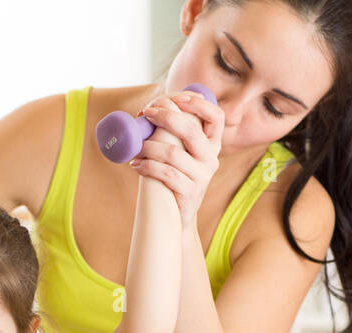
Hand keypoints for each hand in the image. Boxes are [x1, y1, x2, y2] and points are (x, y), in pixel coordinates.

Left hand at [129, 89, 223, 225]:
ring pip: (173, 153)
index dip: (197, 104)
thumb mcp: (183, 152)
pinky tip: (136, 164)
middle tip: (145, 113)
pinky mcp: (190, 192)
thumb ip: (178, 132)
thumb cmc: (175, 176)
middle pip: (190, 130)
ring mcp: (203, 176)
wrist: (177, 215)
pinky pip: (166, 174)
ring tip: (136, 147)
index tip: (176, 98)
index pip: (216, 116)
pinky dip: (147, 166)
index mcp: (213, 143)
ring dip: (148, 146)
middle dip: (165, 117)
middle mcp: (212, 158)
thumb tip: (153, 107)